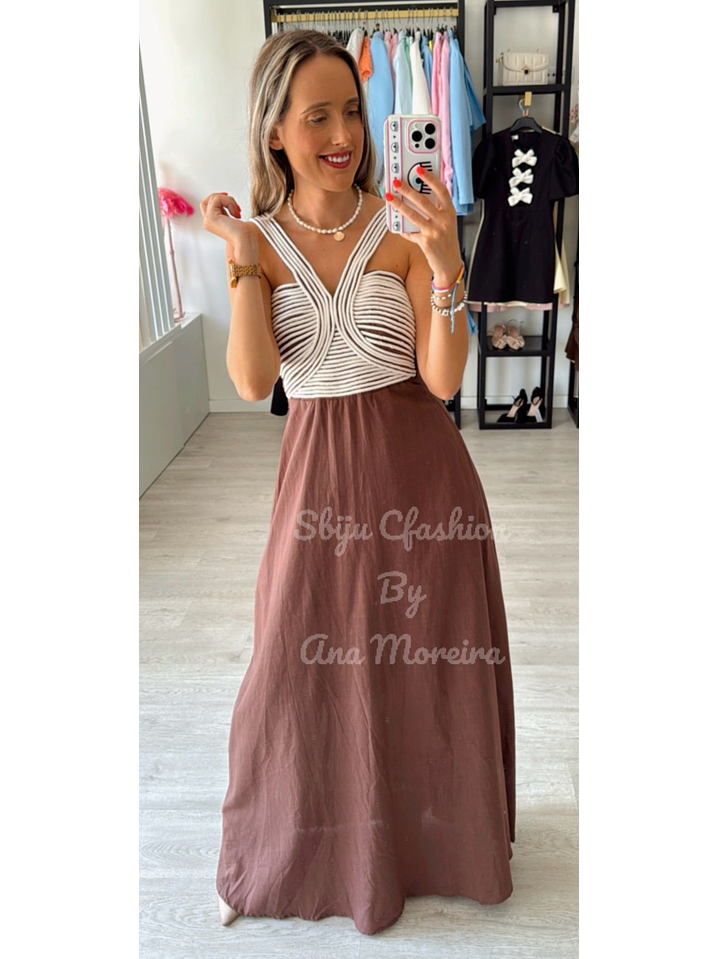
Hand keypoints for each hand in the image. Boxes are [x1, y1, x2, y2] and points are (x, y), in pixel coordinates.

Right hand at [200, 192, 252, 249]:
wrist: (245, 241)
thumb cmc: (244, 233)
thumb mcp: (232, 218)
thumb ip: (226, 210)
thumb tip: (225, 196)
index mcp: (212, 223)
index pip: (209, 205)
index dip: (218, 199)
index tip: (230, 199)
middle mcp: (207, 222)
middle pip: (208, 200)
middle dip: (223, 198)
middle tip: (236, 206)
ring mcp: (208, 220)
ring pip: (214, 198)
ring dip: (229, 201)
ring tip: (237, 212)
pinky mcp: (210, 217)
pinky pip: (217, 199)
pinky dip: (229, 202)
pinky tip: (235, 213)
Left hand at [385, 168, 462, 282]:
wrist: (449, 264)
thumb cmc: (446, 241)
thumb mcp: (446, 223)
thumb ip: (436, 211)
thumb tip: (415, 197)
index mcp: (450, 212)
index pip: (442, 191)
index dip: (431, 178)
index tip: (419, 170)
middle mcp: (444, 221)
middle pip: (424, 201)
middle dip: (408, 190)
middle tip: (397, 182)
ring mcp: (435, 232)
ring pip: (413, 214)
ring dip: (399, 205)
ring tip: (389, 197)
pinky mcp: (426, 242)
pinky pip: (410, 232)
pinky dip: (402, 229)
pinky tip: (396, 225)